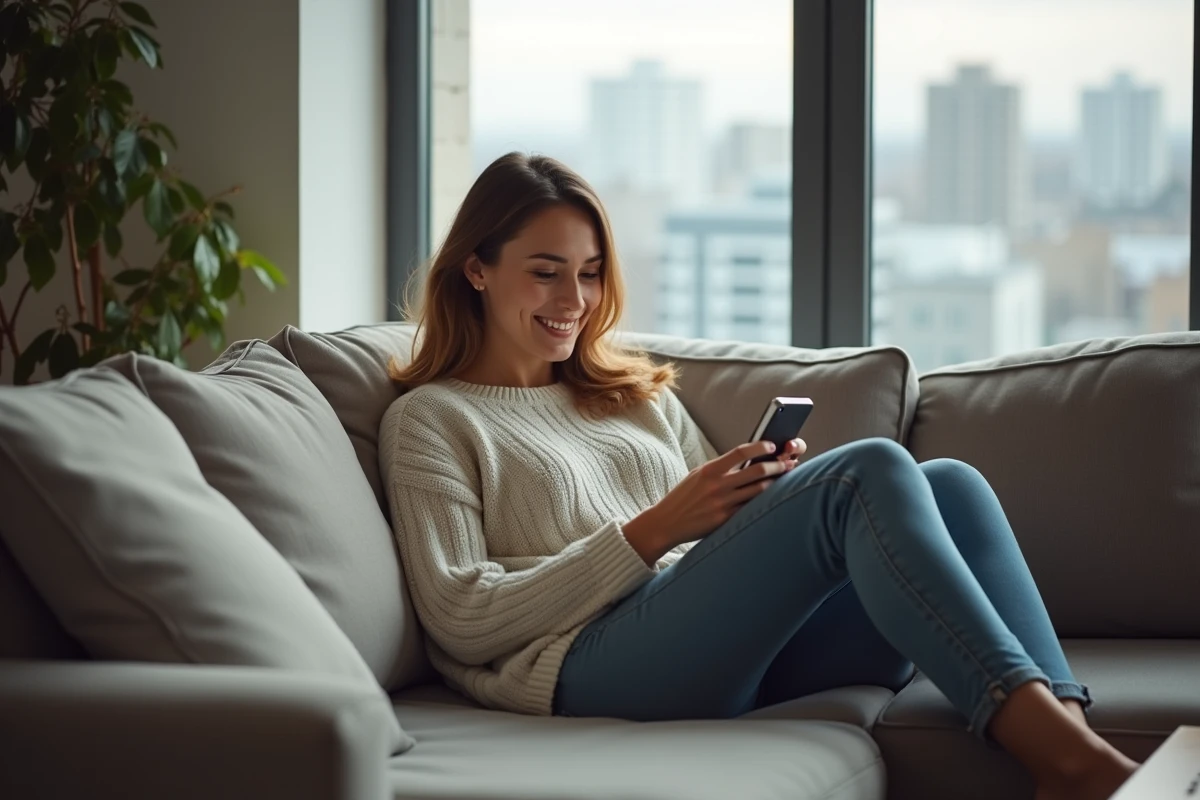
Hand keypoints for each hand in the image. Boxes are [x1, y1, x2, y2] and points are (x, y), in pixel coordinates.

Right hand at [623, 439, 805, 564]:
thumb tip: (749, 460)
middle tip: (789, 463)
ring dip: (776, 483)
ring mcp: (722, 503)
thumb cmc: (684, 497)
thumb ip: (720, 468)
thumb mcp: (698, 476)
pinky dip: (764, 501)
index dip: (759, 446)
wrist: (666, 523)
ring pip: (758, 490)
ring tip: (786, 478)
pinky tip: (774, 498)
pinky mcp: (725, 520)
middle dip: (777, 465)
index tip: (772, 444)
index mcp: (709, 470)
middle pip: (756, 471)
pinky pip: (751, 508)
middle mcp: (717, 485)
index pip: (740, 452)